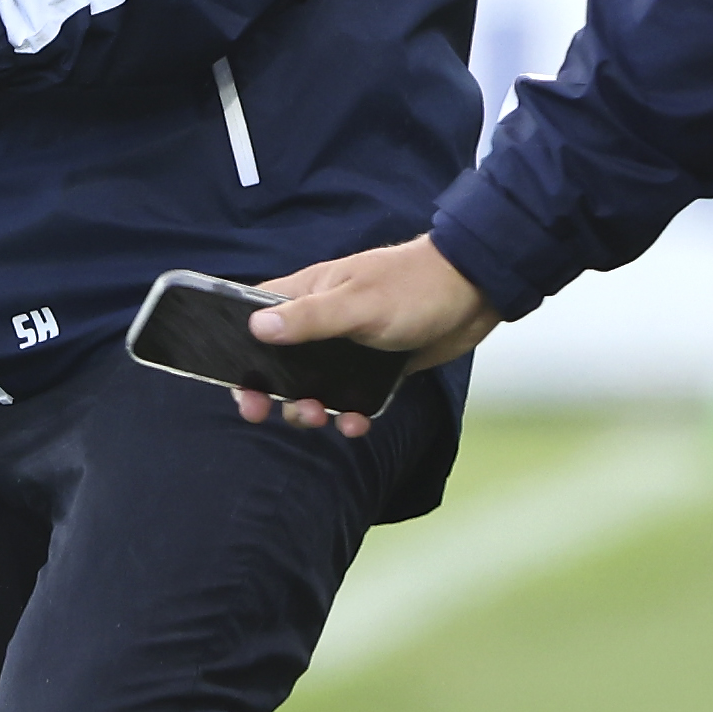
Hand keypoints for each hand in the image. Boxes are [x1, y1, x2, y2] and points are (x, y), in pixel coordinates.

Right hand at [232, 236, 501, 437]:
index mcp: (309, 293)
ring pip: (313, 386)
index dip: (238, 351)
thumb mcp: (358, 304)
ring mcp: (347, 344)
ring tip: (323, 417)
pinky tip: (358, 424)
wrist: (474, 293)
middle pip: (278, 361)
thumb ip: (310, 318)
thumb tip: (256, 328)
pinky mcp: (374, 367)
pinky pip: (350, 398)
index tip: (238, 386)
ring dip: (310, 408)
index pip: (256, 319)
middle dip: (272, 392)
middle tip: (272, 412)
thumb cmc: (413, 287)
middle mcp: (322, 319)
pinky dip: (349, 415)